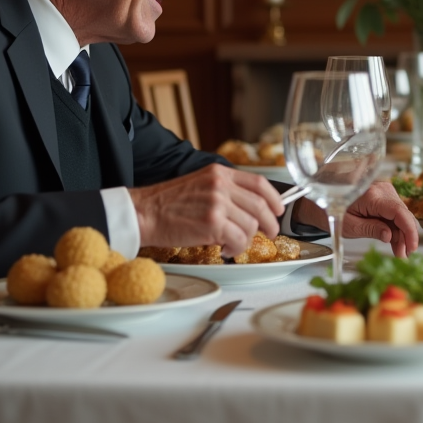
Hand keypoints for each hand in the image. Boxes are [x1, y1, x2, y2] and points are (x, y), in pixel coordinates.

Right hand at [129, 164, 282, 257]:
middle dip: (270, 223)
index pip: (258, 182)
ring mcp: (217, 203)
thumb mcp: (200, 184)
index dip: (274, 198)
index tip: (278, 209)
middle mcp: (221, 185)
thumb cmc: (168, 204)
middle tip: (269, 232)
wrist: (144, 213)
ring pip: (251, 225)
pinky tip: (227, 249)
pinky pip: (239, 239)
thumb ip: (225, 190)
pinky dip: (237, 248)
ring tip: (234, 243)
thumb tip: (250, 208)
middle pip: (260, 205)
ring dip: (246, 239)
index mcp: (220, 173)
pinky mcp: (212, 223)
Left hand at [294, 180, 419, 256]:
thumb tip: (390, 236)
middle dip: (406, 237)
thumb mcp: (349, 226)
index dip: (409, 231)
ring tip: (398, 252)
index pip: (399, 212)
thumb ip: (371, 229)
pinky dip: (396, 227)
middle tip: (402, 256)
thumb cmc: (332, 212)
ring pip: (402, 215)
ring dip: (402, 234)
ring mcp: (385, 191)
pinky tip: (394, 241)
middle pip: (403, 215)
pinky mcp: (385, 195)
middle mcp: (382, 189)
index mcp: (372, 196)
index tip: (411, 248)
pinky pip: (396, 213)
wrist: (324, 201)